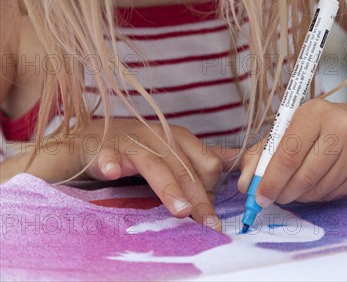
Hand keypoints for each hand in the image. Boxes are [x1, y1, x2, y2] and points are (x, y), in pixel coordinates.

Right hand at [77, 118, 240, 230]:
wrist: (93, 138)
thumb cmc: (137, 147)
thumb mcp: (173, 149)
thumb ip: (203, 157)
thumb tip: (238, 160)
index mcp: (178, 137)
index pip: (206, 162)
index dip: (212, 189)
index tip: (213, 217)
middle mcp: (158, 136)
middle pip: (184, 168)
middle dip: (198, 197)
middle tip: (209, 224)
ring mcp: (130, 141)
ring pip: (153, 164)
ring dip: (168, 186)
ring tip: (181, 210)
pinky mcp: (104, 148)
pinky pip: (108, 156)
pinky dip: (111, 162)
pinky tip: (113, 172)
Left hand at [238, 98, 346, 206]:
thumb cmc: (317, 124)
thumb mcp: (288, 126)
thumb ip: (262, 152)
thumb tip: (245, 183)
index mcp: (314, 113)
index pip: (288, 154)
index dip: (270, 179)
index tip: (258, 194)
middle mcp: (339, 130)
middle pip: (303, 176)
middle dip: (281, 192)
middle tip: (271, 197)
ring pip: (317, 190)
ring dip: (297, 196)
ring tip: (289, 190)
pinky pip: (331, 194)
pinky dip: (314, 196)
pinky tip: (309, 186)